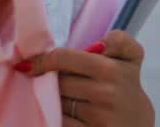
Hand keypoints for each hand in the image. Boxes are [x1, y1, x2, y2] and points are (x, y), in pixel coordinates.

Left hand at [18, 30, 154, 125]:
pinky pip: (60, 122)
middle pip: (58, 81)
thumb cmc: (128, 89)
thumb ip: (120, 41)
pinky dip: (57, 117)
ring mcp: (99, 117)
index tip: (28, 64)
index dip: (43, 60)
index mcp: (112, 69)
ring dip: (52, 99)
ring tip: (57, 97)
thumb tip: (98, 43)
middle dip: (50, 81)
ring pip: (57, 102)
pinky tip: (60, 113)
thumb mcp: (132, 59)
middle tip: (45, 81)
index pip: (64, 58)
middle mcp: (106, 93)